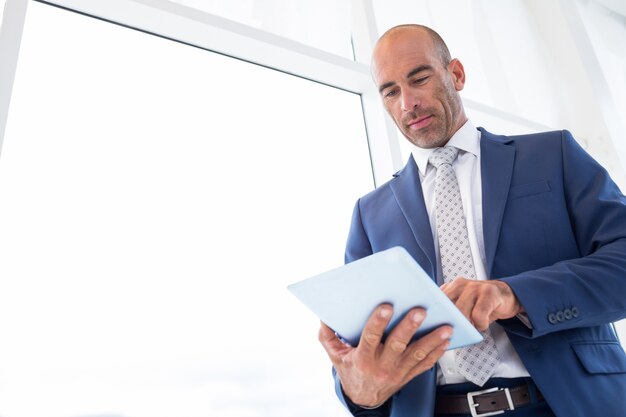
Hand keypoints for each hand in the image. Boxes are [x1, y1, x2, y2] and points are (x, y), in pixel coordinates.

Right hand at [318, 305, 450, 407]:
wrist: (363, 399)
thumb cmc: (351, 371)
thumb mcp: (335, 355)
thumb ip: (328, 336)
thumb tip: (324, 317)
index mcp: (364, 358)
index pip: (371, 338)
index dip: (378, 322)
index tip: (386, 307)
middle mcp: (382, 365)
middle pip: (398, 345)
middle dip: (409, 327)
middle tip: (420, 311)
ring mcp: (398, 372)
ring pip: (417, 354)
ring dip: (432, 340)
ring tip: (445, 327)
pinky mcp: (409, 375)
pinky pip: (425, 365)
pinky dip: (437, 353)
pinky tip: (446, 341)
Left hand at [441, 278, 522, 330]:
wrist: (505, 295)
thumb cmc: (481, 303)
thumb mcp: (462, 305)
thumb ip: (450, 312)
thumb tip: (438, 329)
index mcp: (449, 287)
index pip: (434, 301)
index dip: (434, 315)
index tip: (434, 327)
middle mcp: (459, 284)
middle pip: (447, 308)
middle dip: (451, 323)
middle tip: (457, 331)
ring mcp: (474, 287)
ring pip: (461, 311)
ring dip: (467, 325)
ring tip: (473, 326)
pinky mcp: (488, 292)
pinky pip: (479, 314)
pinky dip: (480, 324)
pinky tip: (482, 323)